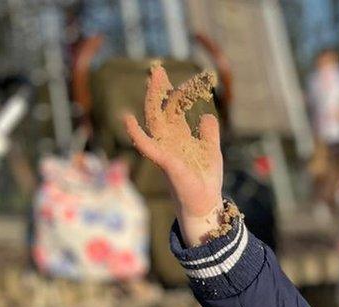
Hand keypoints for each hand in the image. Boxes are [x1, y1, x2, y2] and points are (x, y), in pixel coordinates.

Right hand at [123, 62, 224, 245]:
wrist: (205, 205)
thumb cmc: (205, 181)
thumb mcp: (210, 152)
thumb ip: (208, 134)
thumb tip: (206, 116)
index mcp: (179, 138)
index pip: (176, 110)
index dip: (180, 94)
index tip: (192, 80)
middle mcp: (169, 142)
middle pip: (160, 111)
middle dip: (159, 90)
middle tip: (157, 69)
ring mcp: (165, 151)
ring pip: (154, 122)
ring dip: (152, 101)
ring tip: (152, 81)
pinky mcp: (165, 163)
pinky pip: (147, 147)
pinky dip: (137, 134)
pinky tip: (127, 120)